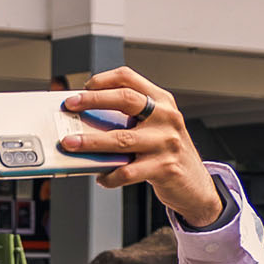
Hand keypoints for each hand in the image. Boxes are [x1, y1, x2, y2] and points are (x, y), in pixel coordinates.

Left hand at [60, 67, 225, 226]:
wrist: (194, 184)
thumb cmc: (166, 152)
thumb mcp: (155, 127)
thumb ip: (129, 119)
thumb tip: (86, 120)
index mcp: (162, 101)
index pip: (130, 79)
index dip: (104, 80)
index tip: (83, 87)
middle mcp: (166, 117)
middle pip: (125, 99)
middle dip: (92, 101)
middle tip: (69, 106)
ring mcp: (166, 142)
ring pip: (120, 139)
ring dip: (90, 141)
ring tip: (70, 143)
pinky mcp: (164, 168)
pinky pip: (126, 172)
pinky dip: (109, 176)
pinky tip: (101, 176)